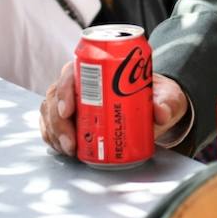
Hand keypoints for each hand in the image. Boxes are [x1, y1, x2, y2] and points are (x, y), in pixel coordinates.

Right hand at [39, 61, 188, 156]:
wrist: (155, 110)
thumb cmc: (156, 96)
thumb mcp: (166, 97)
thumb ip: (166, 102)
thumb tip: (161, 113)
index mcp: (99, 68)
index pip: (71, 72)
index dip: (64, 90)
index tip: (68, 110)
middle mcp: (81, 83)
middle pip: (55, 96)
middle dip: (57, 120)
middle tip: (71, 140)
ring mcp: (74, 101)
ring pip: (50, 112)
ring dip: (55, 132)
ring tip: (69, 148)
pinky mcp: (72, 119)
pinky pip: (52, 126)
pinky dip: (53, 139)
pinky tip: (62, 149)